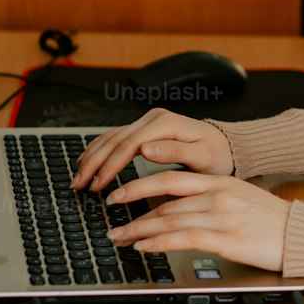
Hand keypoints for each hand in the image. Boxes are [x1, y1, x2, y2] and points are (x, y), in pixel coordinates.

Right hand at [71, 110, 233, 191]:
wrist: (226, 146)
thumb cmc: (217, 154)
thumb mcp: (202, 156)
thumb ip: (174, 152)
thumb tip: (145, 149)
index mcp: (165, 124)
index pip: (128, 145)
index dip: (110, 166)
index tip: (99, 185)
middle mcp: (153, 119)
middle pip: (114, 140)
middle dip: (94, 163)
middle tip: (79, 184)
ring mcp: (147, 122)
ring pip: (110, 138)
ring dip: (92, 157)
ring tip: (78, 177)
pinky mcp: (145, 129)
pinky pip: (115, 137)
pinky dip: (99, 150)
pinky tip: (87, 160)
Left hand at [104, 170, 290, 273]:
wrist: (302, 234)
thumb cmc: (274, 221)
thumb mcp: (242, 199)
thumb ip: (213, 200)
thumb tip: (182, 210)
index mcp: (220, 182)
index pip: (171, 180)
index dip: (140, 186)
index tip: (120, 194)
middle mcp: (218, 195)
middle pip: (164, 201)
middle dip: (132, 211)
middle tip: (110, 221)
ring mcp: (222, 217)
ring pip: (170, 220)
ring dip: (139, 230)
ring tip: (120, 238)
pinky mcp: (227, 239)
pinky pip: (184, 239)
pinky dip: (160, 242)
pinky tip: (145, 247)